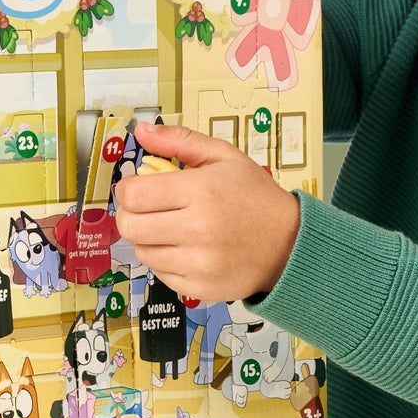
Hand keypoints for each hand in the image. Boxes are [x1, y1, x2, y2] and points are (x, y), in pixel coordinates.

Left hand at [112, 122, 299, 303]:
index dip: (128, 189)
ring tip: (174, 227)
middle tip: (151, 208)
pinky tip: (187, 248)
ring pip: (142, 251)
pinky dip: (167, 260)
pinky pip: (160, 273)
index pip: (133, 195)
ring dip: (150, 238)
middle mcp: (197, 229)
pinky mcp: (199, 287)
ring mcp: (198, 263)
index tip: (139, 187)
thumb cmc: (255, 196)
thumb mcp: (224, 156)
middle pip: (130, 226)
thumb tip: (140, 130)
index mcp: (201, 191)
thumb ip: (180, 140)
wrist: (289, 242)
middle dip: (132, 214)